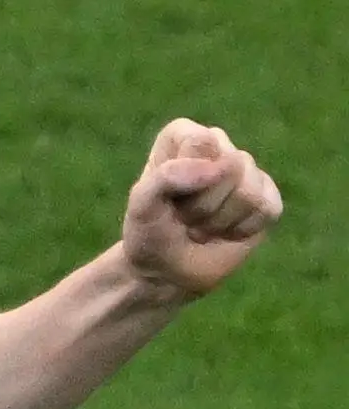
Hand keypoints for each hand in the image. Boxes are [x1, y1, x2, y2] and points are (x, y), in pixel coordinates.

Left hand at [122, 119, 283, 297]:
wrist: (165, 272)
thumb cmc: (150, 235)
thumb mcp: (141, 207)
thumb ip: (167, 177)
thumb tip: (219, 166)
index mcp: (183, 136)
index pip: (201, 143)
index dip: (184, 181)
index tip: (167, 199)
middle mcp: (218, 145)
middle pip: (230, 167)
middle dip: (202, 206)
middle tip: (184, 218)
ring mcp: (246, 171)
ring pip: (249, 192)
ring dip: (219, 221)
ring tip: (201, 226)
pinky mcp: (267, 197)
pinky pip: (267, 209)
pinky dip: (242, 230)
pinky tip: (226, 232)